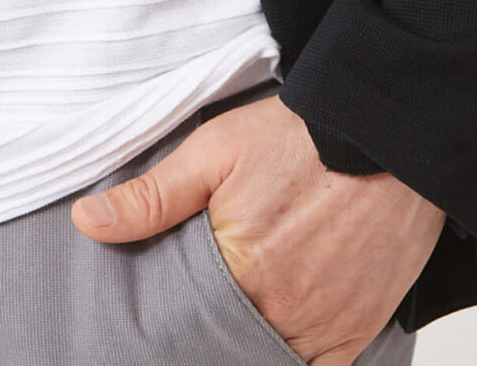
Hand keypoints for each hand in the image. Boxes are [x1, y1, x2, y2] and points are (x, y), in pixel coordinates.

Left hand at [71, 93, 442, 365]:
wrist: (388, 134)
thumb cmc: (300, 136)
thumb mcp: (215, 150)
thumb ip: (152, 196)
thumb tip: (88, 223)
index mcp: (240, 271)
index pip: (185, 324)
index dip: (172, 320)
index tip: (162, 315)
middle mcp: (283, 310)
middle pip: (228, 346)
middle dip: (209, 336)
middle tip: (200, 314)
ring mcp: (325, 326)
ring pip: (271, 359)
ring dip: (250, 345)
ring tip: (237, 317)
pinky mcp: (358, 330)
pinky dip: (296, 360)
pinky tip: (276, 336)